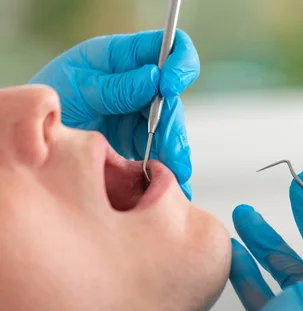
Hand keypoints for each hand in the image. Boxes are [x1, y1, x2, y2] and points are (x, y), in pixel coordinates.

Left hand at [29, 30, 198, 198]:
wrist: (36, 137)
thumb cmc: (50, 101)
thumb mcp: (77, 89)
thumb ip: (115, 87)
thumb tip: (155, 80)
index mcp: (123, 58)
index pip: (167, 48)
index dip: (179, 64)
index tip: (170, 88)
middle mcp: (139, 84)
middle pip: (172, 98)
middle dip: (173, 125)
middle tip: (171, 151)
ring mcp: (141, 112)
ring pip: (171, 129)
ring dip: (175, 153)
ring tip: (173, 177)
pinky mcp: (139, 139)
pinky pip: (162, 151)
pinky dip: (167, 168)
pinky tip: (169, 182)